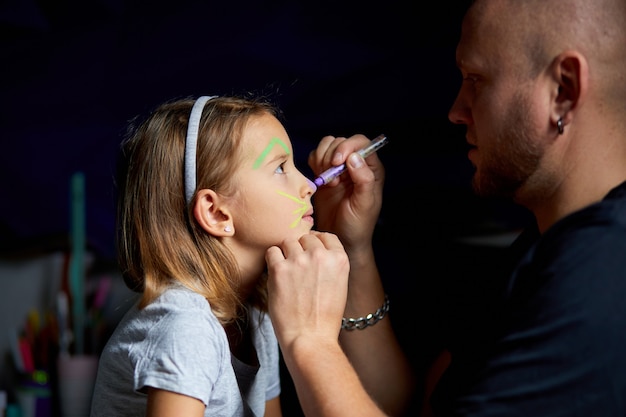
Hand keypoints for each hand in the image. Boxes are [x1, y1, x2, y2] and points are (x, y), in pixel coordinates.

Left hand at [265, 231, 349, 348]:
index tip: (310, 251)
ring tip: (288, 273)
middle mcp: (320, 256)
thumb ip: (329, 264)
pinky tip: (277, 275)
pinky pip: (271, 252)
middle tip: (298, 269)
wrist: (310, 338)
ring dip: (286, 254)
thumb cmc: (324, 317)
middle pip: (305, 238)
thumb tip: (313, 248)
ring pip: (287, 242)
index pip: (325, 236)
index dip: (316, 242)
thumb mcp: (339, 285)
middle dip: (300, 250)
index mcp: (339, 259)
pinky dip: (272, 261)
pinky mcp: (279, 269)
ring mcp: (299, 261)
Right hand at [308, 134, 384, 251]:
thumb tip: (354, 157)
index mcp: (371, 169)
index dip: (347, 147)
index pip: (361, 143)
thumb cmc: (357, 225)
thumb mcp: (364, 204)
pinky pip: (316, 157)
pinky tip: (319, 180)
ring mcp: (339, 168)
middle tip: (332, 179)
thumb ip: (363, 180)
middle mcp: (355, 165)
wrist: (340, 238)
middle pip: (341, 142)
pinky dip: (313, 163)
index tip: (337, 162)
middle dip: (331, 156)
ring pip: (327, 146)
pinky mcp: (324, 174)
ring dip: (322, 159)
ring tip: (326, 180)